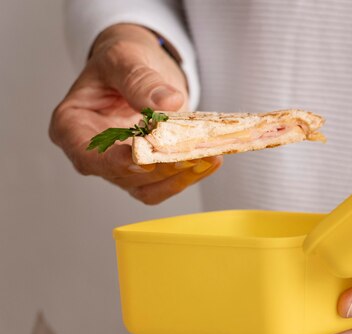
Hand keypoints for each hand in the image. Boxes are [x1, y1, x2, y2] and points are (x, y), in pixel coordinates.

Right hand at [49, 23, 220, 204]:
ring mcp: (120, 170)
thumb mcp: (123, 58)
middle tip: (190, 155)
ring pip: (149, 188)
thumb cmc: (119, 63)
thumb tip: (168, 102)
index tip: (143, 160)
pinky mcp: (146, 175)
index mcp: (71, 128)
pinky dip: (190, 174)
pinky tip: (210, 159)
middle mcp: (93, 156)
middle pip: (125, 176)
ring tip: (208, 157)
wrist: (137, 70)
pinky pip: (167, 183)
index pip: (89, 156)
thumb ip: (139, 79)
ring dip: (180, 176)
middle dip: (160, 169)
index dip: (116, 163)